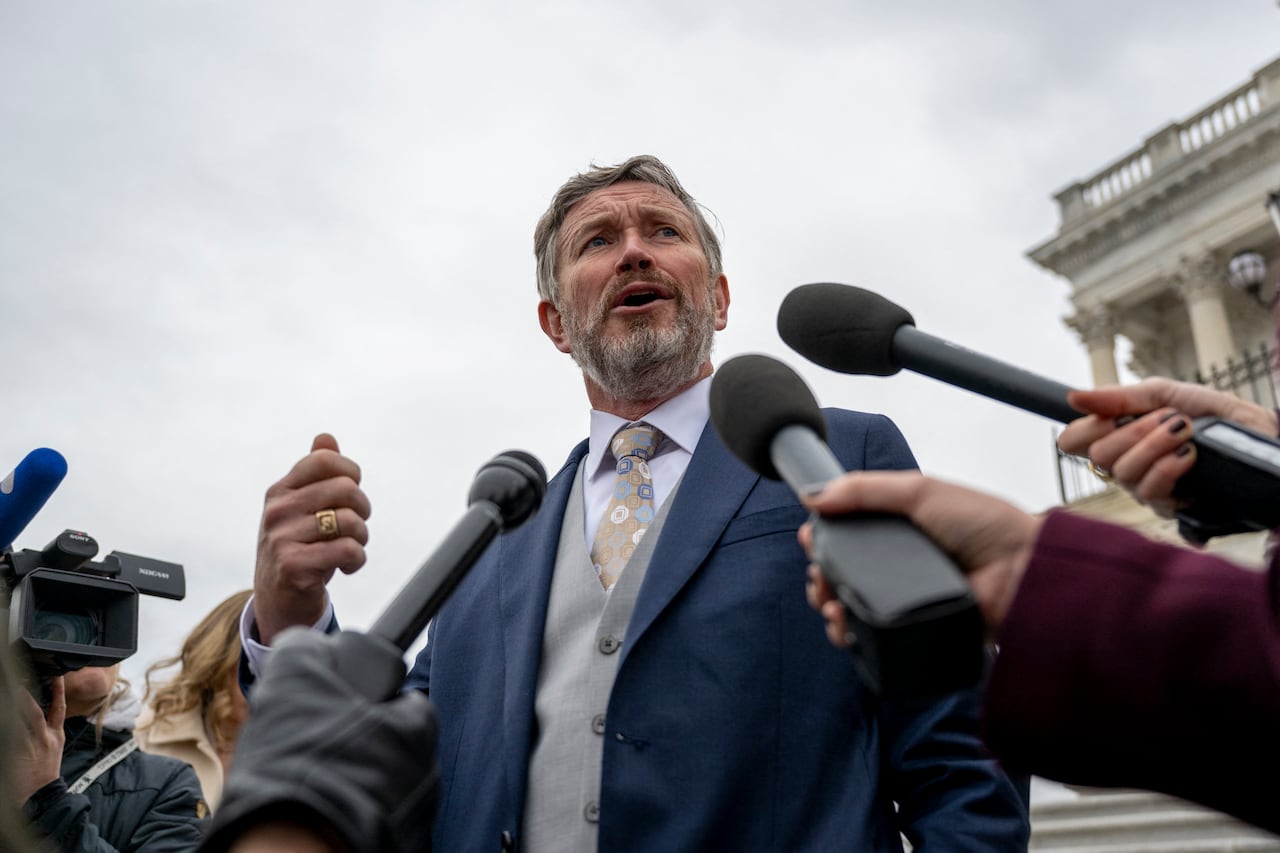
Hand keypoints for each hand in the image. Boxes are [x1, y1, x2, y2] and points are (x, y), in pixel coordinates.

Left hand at [13, 677, 64, 804]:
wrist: (42, 797)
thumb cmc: (44, 776)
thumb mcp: (52, 752)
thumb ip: (45, 736)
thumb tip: (34, 721)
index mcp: (56, 736)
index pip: (59, 709)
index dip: (59, 692)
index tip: (58, 677)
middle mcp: (46, 737)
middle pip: (36, 710)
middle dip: (27, 696)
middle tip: (19, 682)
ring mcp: (32, 744)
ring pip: (23, 719)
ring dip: (16, 706)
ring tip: (9, 692)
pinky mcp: (19, 752)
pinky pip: (11, 733)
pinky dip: (8, 725)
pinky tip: (5, 719)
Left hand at [202, 629, 438, 852]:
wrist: (305, 849)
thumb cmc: (358, 777)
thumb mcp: (413, 732)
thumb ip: (413, 708)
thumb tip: (408, 708)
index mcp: (297, 664)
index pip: (324, 644)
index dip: (354, 664)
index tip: (374, 690)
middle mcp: (265, 698)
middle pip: (316, 692)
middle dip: (345, 710)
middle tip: (376, 737)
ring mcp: (254, 742)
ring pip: (307, 732)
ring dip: (332, 746)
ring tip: (362, 773)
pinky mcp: (252, 782)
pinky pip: (296, 764)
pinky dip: (318, 773)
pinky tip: (343, 792)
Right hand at [254, 434, 371, 644]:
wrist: (279, 599)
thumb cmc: (300, 547)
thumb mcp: (304, 508)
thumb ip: (315, 473)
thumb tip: (325, 438)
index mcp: (281, 490)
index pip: (325, 460)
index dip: (351, 473)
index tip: (350, 495)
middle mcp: (277, 510)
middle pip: (345, 488)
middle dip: (362, 508)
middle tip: (356, 525)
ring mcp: (282, 538)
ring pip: (349, 520)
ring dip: (361, 537)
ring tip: (351, 547)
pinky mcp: (292, 566)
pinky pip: (347, 550)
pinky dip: (357, 560)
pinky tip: (346, 566)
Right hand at [799, 471, 1042, 640]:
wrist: (1025, 572)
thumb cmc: (986, 525)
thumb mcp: (920, 491)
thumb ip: (864, 490)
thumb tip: (812, 496)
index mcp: (898, 527)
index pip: (846, 533)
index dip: (823, 537)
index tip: (812, 538)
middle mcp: (899, 563)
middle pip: (841, 572)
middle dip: (820, 576)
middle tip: (819, 577)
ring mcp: (906, 599)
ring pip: (851, 607)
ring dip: (830, 606)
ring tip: (830, 604)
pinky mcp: (915, 630)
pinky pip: (875, 637)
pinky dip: (853, 636)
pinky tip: (846, 629)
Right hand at [1059, 379, 1277, 517]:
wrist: (1259, 434)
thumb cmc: (1215, 414)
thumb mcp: (1165, 394)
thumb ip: (1119, 397)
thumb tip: (1072, 396)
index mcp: (1118, 438)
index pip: (1073, 442)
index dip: (1085, 429)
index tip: (1113, 416)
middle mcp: (1126, 468)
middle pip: (1098, 456)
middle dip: (1134, 431)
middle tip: (1169, 418)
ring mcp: (1146, 490)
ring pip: (1123, 473)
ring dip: (1155, 445)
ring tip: (1186, 431)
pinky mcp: (1172, 509)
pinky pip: (1152, 492)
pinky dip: (1168, 467)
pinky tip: (1190, 455)